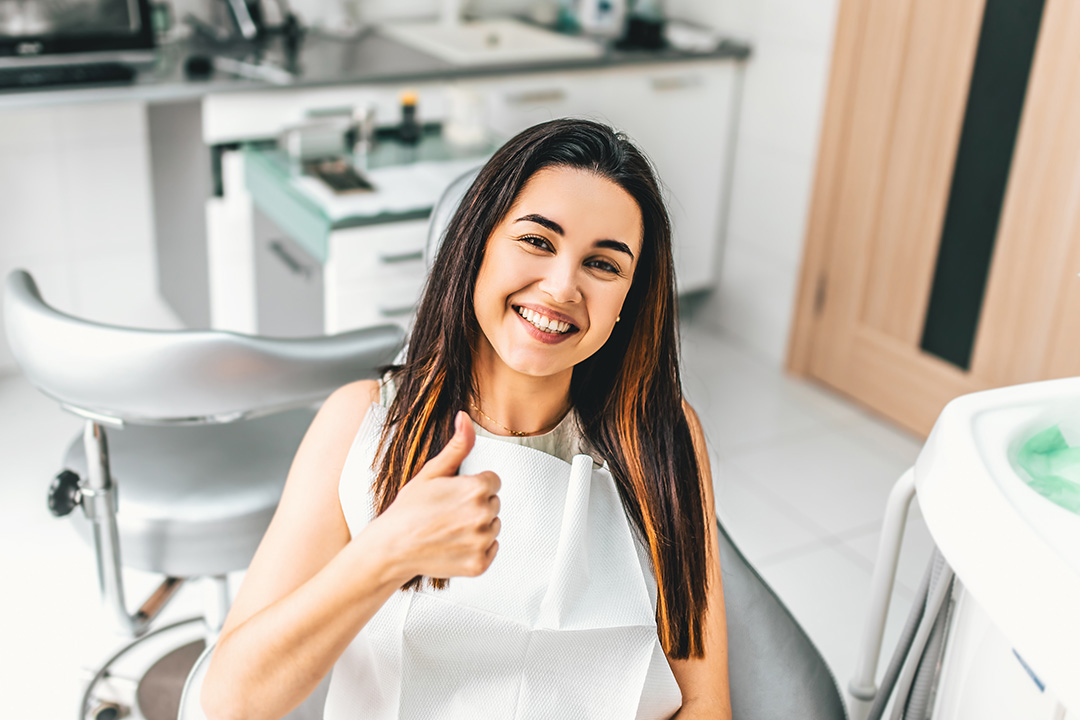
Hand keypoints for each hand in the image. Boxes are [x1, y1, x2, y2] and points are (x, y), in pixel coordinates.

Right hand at [370, 411, 500, 580]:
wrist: (391, 548)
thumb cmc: (408, 510)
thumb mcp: (431, 472)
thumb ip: (457, 446)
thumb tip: (465, 418)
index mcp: (476, 488)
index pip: (493, 481)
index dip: (472, 486)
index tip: (453, 495)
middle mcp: (483, 515)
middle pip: (494, 503)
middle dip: (475, 506)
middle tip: (447, 513)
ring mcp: (482, 542)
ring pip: (493, 527)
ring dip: (477, 528)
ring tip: (449, 529)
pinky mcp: (480, 564)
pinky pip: (491, 550)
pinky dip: (477, 549)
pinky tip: (454, 545)